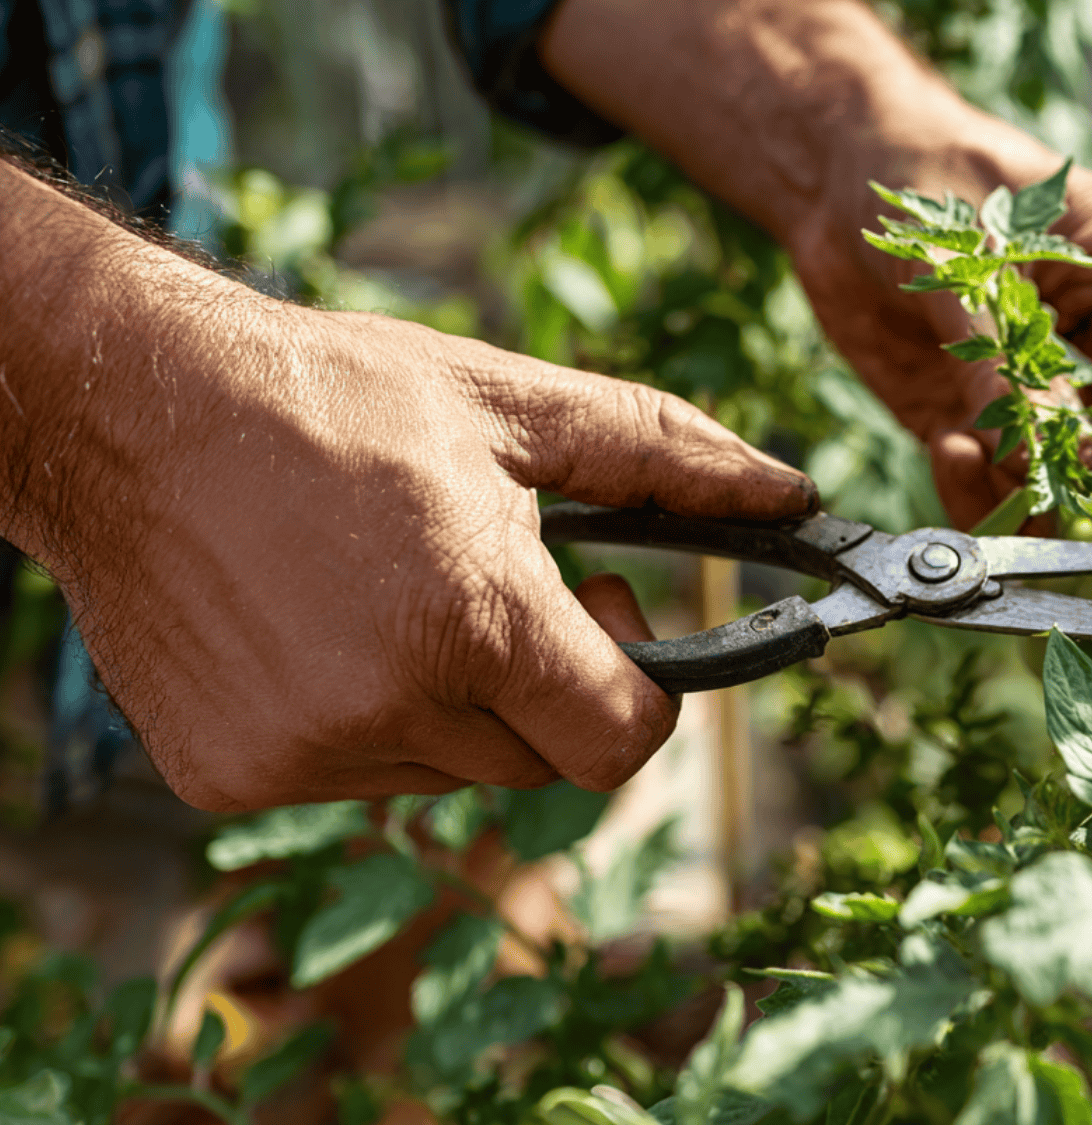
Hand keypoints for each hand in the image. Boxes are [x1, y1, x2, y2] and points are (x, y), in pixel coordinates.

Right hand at [0, 166, 815, 810]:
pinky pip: (354, 780)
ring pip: (451, 776)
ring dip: (455, 704)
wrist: (125, 409)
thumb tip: (791, 490)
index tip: (611, 614)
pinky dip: (364, 723)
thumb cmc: (331, 393)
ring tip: (397, 591)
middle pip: (543, 762)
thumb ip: (667, 458)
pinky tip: (320, 628)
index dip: (643, 691)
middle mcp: (388, 711)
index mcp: (474, 622)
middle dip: (550, 686)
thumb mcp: (513, 405)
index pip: (623, 742)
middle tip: (502, 584)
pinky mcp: (229, 777)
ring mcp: (301, 755)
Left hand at [537, 0, 1091, 530]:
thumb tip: (1043, 447)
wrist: (830, 177)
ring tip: (985, 460)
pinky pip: (995, 476)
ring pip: (1066, 469)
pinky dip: (978, 486)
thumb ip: (1006, 354)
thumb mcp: (974, 256)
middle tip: (1074, 492)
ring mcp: (1036, 381)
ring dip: (1036, 488)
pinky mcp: (974, 414)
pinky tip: (951, 451)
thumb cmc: (926, 170)